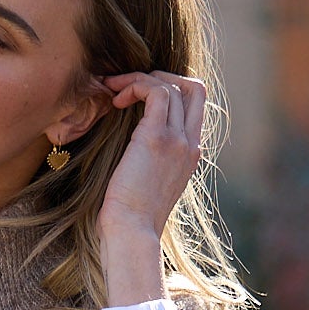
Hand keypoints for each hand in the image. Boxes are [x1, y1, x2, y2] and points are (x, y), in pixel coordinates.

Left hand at [95, 71, 207, 303]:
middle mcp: (190, 144)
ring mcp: (178, 140)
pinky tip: (115, 101)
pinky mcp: (158, 138)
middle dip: (161, 76)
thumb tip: (130, 148)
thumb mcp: (146, 185)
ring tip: (114, 91)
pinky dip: (135, 85)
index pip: (194, 106)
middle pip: (194, 88)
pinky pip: (156, 91)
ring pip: (173, 85)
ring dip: (140, 79)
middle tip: (129, 86)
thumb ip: (148, 161)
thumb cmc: (129, 217)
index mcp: (190, 155)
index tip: (138, 98)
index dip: (170, 91)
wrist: (131, 233)